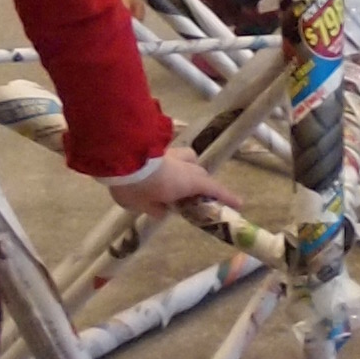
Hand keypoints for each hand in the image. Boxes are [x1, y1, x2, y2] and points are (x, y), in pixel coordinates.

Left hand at [105, 144, 239, 221]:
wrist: (119, 163)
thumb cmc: (138, 189)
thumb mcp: (147, 206)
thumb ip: (157, 208)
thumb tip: (162, 209)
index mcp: (188, 182)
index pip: (213, 189)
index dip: (226, 197)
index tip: (239, 204)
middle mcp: (184, 166)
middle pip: (200, 173)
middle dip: (201, 183)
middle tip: (195, 197)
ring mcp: (171, 155)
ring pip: (189, 158)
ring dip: (189, 168)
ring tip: (178, 181)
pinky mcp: (157, 149)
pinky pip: (171, 156)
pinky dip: (170, 164)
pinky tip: (158, 173)